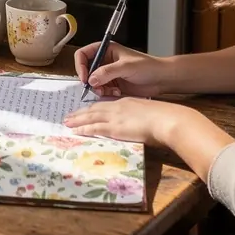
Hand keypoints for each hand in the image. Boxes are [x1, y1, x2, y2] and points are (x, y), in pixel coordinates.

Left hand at [65, 96, 196, 148]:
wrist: (167, 119)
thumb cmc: (163, 118)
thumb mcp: (148, 113)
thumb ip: (138, 117)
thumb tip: (137, 124)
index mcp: (125, 103)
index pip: (105, 105)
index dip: (93, 108)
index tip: (85, 111)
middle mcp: (117, 107)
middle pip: (94, 109)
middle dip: (80, 113)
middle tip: (69, 116)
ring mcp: (115, 117)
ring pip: (91, 117)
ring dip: (78, 120)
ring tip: (67, 122)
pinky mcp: (115, 128)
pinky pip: (95, 128)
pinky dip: (84, 129)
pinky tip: (76, 131)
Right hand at [74, 41, 172, 97]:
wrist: (161, 79)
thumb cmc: (147, 66)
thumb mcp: (125, 66)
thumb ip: (107, 72)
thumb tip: (91, 79)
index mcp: (106, 50)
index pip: (83, 54)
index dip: (80, 65)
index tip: (84, 77)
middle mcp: (105, 61)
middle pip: (86, 70)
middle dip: (89, 80)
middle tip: (95, 87)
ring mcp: (109, 74)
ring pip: (93, 82)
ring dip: (98, 88)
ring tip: (108, 91)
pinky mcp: (113, 84)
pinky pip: (102, 90)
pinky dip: (106, 93)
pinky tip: (117, 92)